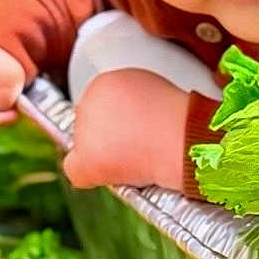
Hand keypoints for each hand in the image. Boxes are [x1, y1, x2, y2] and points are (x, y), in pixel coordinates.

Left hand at [63, 69, 189, 191]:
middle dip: (108, 136)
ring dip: (104, 155)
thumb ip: (133, 101)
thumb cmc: (181, 117)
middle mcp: (89, 101)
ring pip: (84, 147)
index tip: (134, 129)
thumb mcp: (156, 92)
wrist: (182, 137)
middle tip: (136, 145)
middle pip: (89, 125)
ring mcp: (84, 130)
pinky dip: (89, 174)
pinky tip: (108, 175)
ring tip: (137, 158)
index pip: (98, 105)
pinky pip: (75, 170)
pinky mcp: (86, 158)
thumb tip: (128, 118)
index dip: (116, 120)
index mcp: (105, 82)